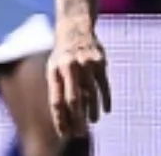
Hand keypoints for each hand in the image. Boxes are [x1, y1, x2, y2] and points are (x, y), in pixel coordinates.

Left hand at [47, 19, 110, 137]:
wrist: (75, 28)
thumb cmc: (63, 56)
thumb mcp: (55, 69)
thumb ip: (60, 90)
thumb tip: (67, 117)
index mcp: (54, 71)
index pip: (56, 100)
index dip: (60, 118)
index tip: (64, 133)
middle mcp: (68, 67)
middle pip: (73, 99)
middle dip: (77, 119)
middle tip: (81, 133)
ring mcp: (85, 63)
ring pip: (91, 94)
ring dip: (92, 111)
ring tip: (93, 121)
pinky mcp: (100, 61)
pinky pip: (104, 85)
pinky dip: (105, 99)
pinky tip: (106, 110)